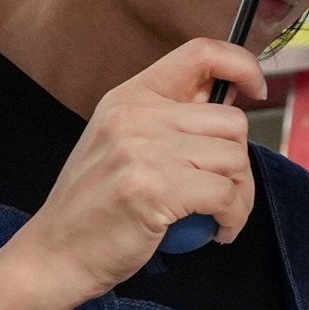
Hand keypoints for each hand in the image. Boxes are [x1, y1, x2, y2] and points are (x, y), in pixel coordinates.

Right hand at [4, 38, 265, 306]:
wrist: (52, 256)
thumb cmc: (92, 208)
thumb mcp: (120, 144)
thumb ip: (167, 120)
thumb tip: (229, 100)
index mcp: (129, 97)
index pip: (200, 53)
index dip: (240, 64)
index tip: (256, 89)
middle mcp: (136, 116)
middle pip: (231, 122)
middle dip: (240, 163)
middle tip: (226, 193)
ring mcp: (143, 151)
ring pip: (234, 160)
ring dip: (240, 195)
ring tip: (220, 216)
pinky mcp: (153, 189)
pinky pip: (225, 195)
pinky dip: (232, 217)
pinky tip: (218, 231)